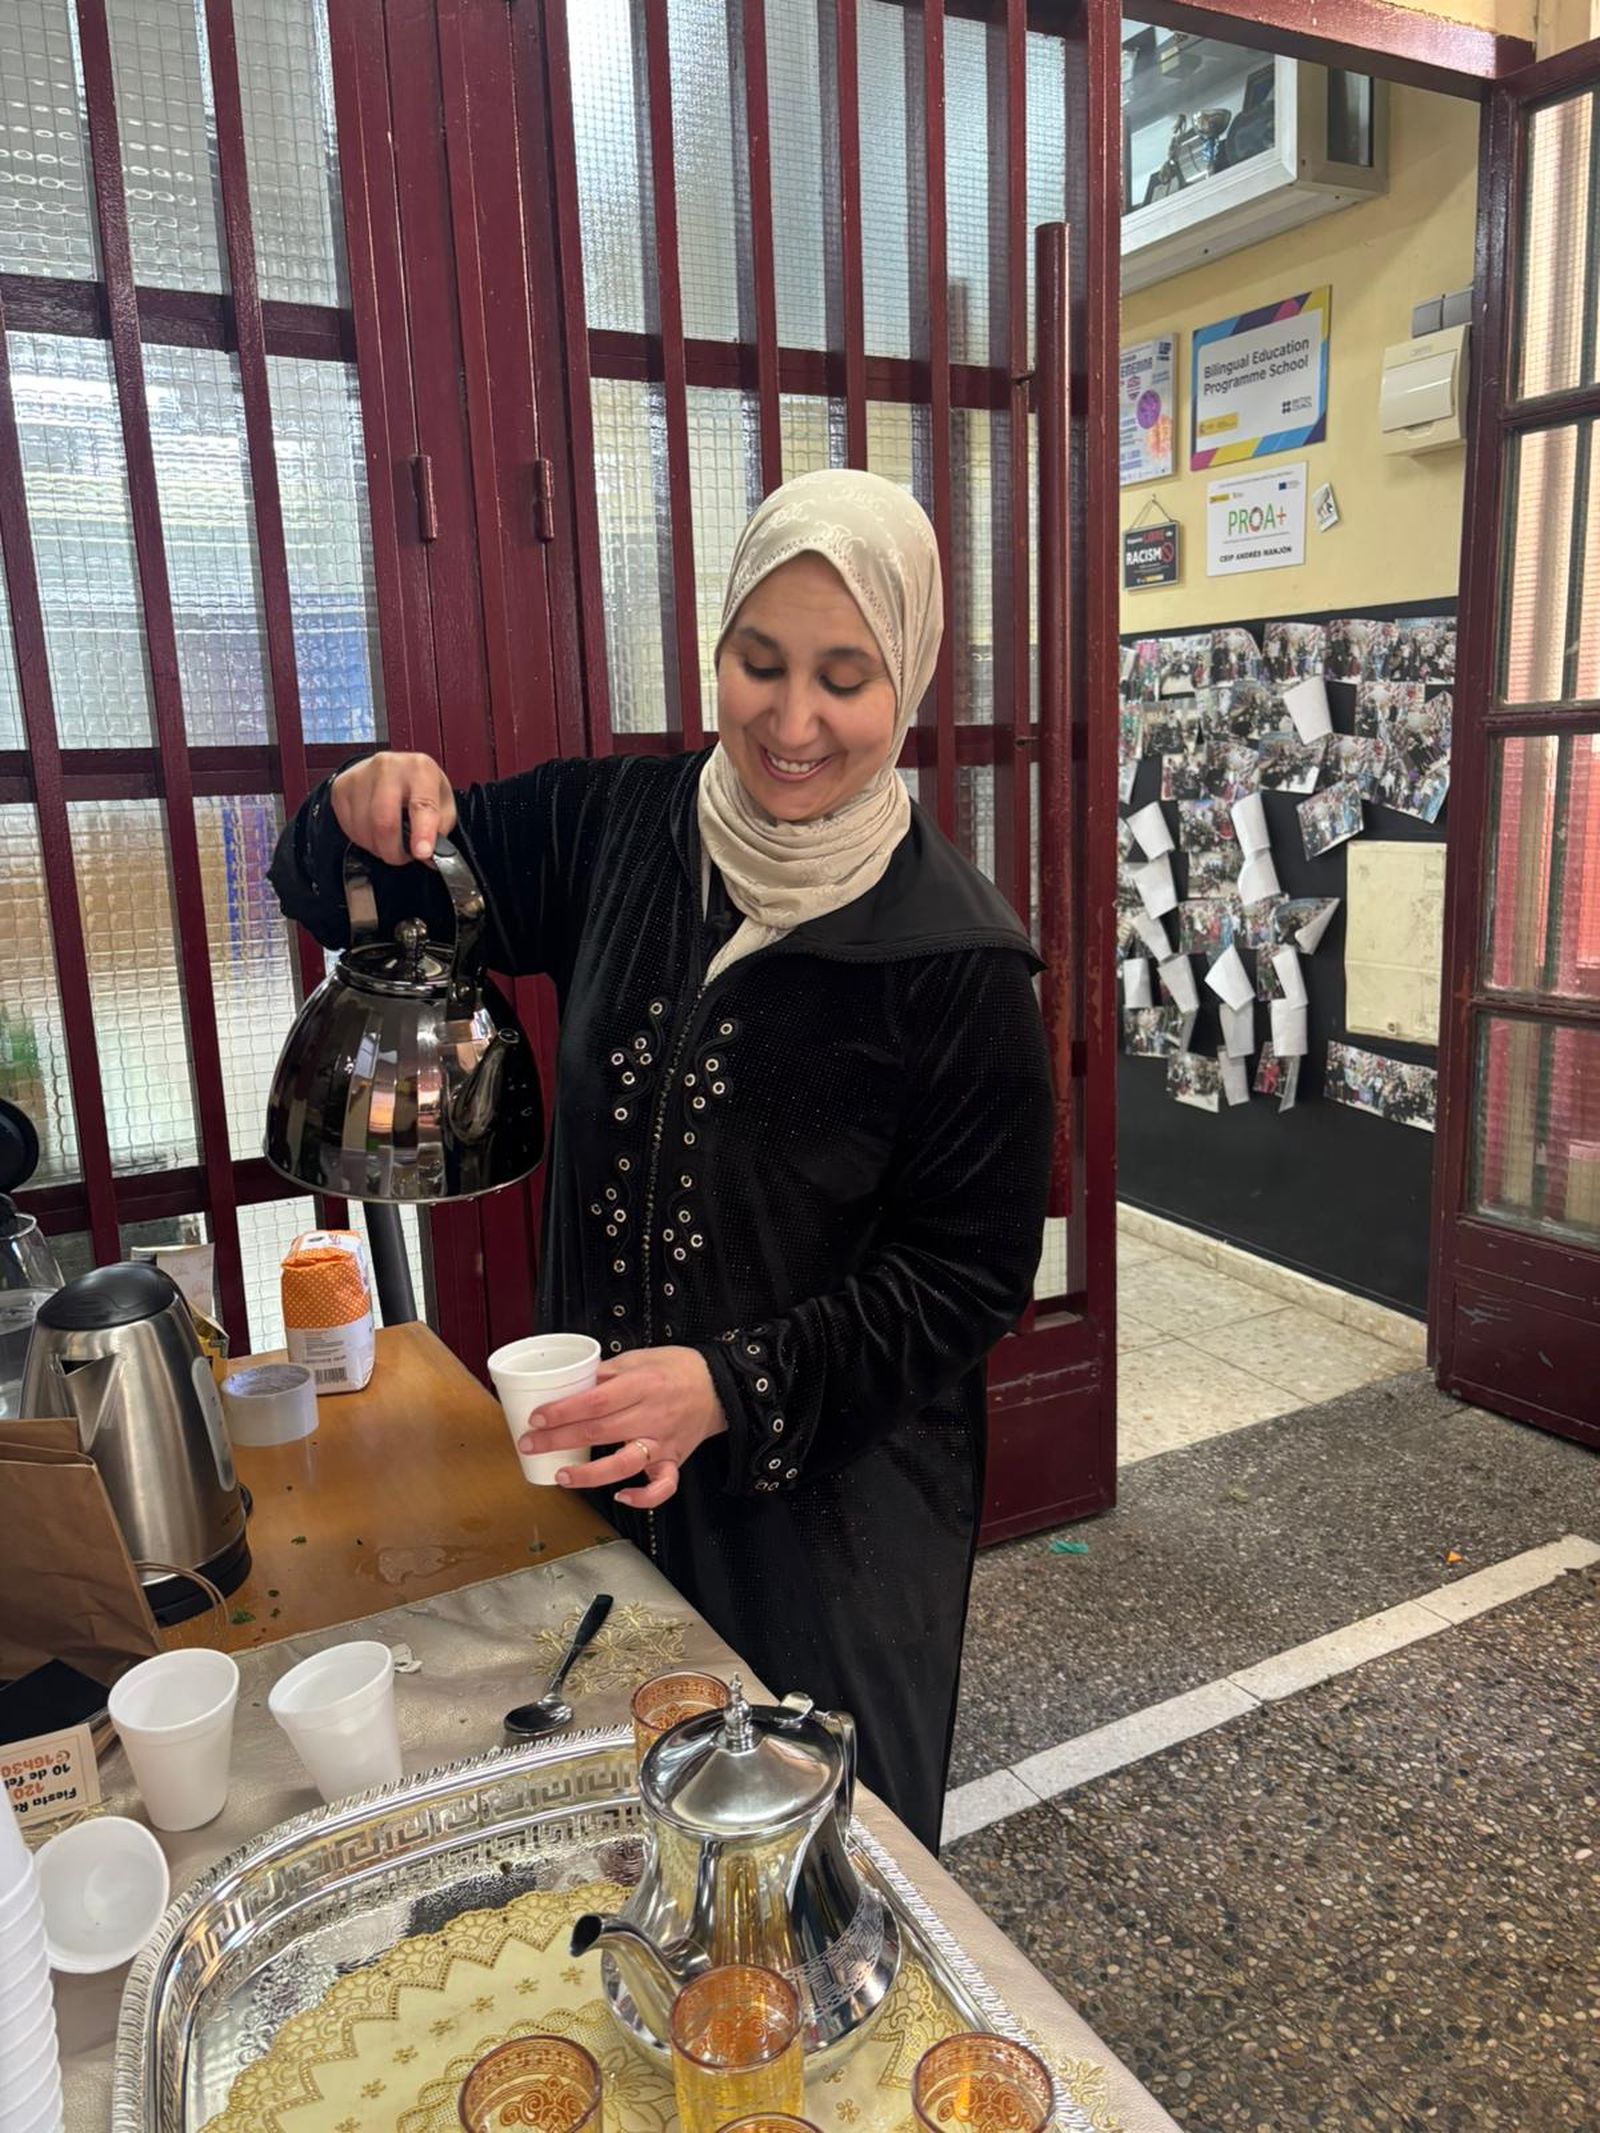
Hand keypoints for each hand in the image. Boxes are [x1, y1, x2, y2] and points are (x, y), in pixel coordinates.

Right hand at [330, 751, 455, 864]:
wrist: (391, 770)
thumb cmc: (419, 788)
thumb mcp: (443, 803)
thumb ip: (440, 830)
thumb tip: (428, 855)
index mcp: (420, 769)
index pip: (421, 804)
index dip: (422, 833)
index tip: (422, 853)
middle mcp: (389, 767)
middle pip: (384, 821)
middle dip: (393, 850)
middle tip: (402, 857)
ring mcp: (361, 775)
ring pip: (365, 829)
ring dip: (378, 847)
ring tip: (389, 842)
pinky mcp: (342, 788)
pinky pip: (350, 828)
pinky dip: (363, 840)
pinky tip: (374, 832)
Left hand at [518, 1348, 727, 1509]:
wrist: (720, 1385)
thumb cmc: (676, 1368)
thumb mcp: (639, 1358)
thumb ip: (606, 1373)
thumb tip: (569, 1385)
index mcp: (641, 1384)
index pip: (595, 1401)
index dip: (562, 1411)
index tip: (537, 1417)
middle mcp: (651, 1415)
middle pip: (599, 1431)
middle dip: (559, 1440)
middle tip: (530, 1444)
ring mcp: (663, 1442)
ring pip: (624, 1463)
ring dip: (590, 1474)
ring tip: (562, 1476)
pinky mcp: (674, 1460)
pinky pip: (662, 1487)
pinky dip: (643, 1498)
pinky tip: (620, 1497)